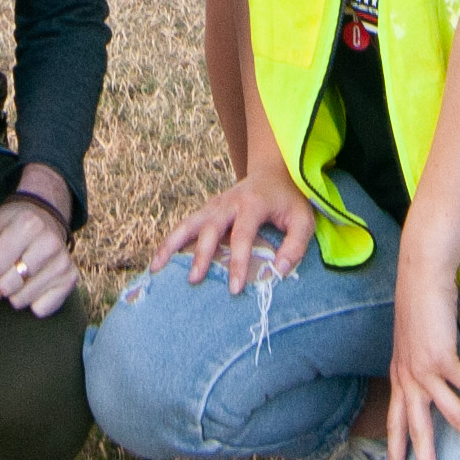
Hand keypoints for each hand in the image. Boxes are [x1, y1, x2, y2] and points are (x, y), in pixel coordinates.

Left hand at [0, 194, 80, 316]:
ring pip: (20, 300)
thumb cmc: (6, 230)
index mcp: (27, 223)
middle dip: (1, 281)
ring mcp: (63, 262)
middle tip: (10, 265)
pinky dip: (32, 302)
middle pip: (6, 286)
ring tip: (22, 272)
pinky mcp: (70, 279)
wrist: (43, 220)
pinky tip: (36, 282)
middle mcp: (50, 241)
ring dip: (15, 292)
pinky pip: (40, 310)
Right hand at [152, 170, 314, 292]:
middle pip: (210, 227)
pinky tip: (159, 260)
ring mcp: (215, 205)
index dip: (237, 262)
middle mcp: (229, 202)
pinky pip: (186, 225)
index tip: (234, 288)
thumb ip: (296, 245)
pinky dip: (171, 241)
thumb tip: (279, 271)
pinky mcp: (208, 210)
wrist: (274, 171)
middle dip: (201, 254)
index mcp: (253, 204)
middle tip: (194, 280)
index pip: (242, 235)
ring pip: (189, 223)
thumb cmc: (289, 200)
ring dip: (171, 244)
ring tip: (156, 268)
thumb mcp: (303, 220)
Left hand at [381, 265, 459, 459]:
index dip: (395, 453)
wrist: (420, 274)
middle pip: (416, 433)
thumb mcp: (417, 339)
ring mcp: (422, 371)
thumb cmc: (422, 301)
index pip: (395, 423)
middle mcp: (407, 379)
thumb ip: (426, 361)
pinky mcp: (440, 358)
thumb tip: (442, 374)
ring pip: (450, 417)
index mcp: (400, 377)